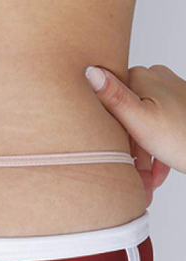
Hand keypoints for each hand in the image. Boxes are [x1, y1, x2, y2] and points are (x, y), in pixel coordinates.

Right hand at [86, 64, 185, 204]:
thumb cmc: (183, 137)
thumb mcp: (140, 120)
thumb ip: (114, 97)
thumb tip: (90, 71)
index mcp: (141, 78)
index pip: (106, 101)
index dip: (102, 130)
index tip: (104, 151)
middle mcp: (154, 81)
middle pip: (124, 119)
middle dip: (126, 151)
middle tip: (129, 175)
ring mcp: (166, 94)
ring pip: (141, 129)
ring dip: (141, 159)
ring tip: (145, 182)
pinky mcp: (175, 108)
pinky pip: (156, 132)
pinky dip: (154, 154)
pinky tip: (154, 174)